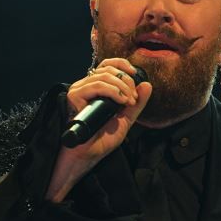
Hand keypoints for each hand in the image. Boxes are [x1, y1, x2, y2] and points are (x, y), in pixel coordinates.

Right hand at [45, 58, 151, 202]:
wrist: (87, 155)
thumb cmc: (101, 140)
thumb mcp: (125, 120)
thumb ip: (136, 104)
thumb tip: (147, 84)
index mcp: (96, 89)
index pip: (107, 65)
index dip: (122, 64)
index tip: (134, 74)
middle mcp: (85, 86)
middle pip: (108, 70)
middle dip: (127, 82)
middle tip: (133, 98)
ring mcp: (78, 90)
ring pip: (104, 76)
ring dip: (122, 87)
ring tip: (128, 102)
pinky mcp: (73, 97)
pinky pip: (96, 85)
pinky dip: (113, 90)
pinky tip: (120, 101)